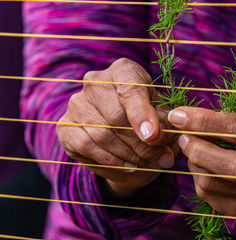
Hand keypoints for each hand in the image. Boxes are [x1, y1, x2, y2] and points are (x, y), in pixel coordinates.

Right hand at [57, 58, 175, 197]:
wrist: (126, 138)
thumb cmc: (149, 123)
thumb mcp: (163, 121)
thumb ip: (163, 128)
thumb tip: (156, 139)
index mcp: (123, 70)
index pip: (130, 88)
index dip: (142, 114)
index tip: (152, 136)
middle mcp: (95, 81)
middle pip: (116, 115)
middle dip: (140, 142)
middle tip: (157, 156)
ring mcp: (77, 103)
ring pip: (103, 133)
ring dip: (128, 154)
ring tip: (146, 162)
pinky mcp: (65, 126)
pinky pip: (85, 145)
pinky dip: (109, 159)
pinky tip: (126, 166)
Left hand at [168, 107, 235, 218]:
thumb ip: (222, 118)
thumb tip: (183, 118)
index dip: (203, 121)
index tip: (178, 116)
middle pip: (230, 164)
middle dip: (196, 149)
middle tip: (183, 138)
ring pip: (211, 182)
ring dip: (194, 164)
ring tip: (195, 151)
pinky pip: (208, 196)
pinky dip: (198, 178)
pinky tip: (204, 168)